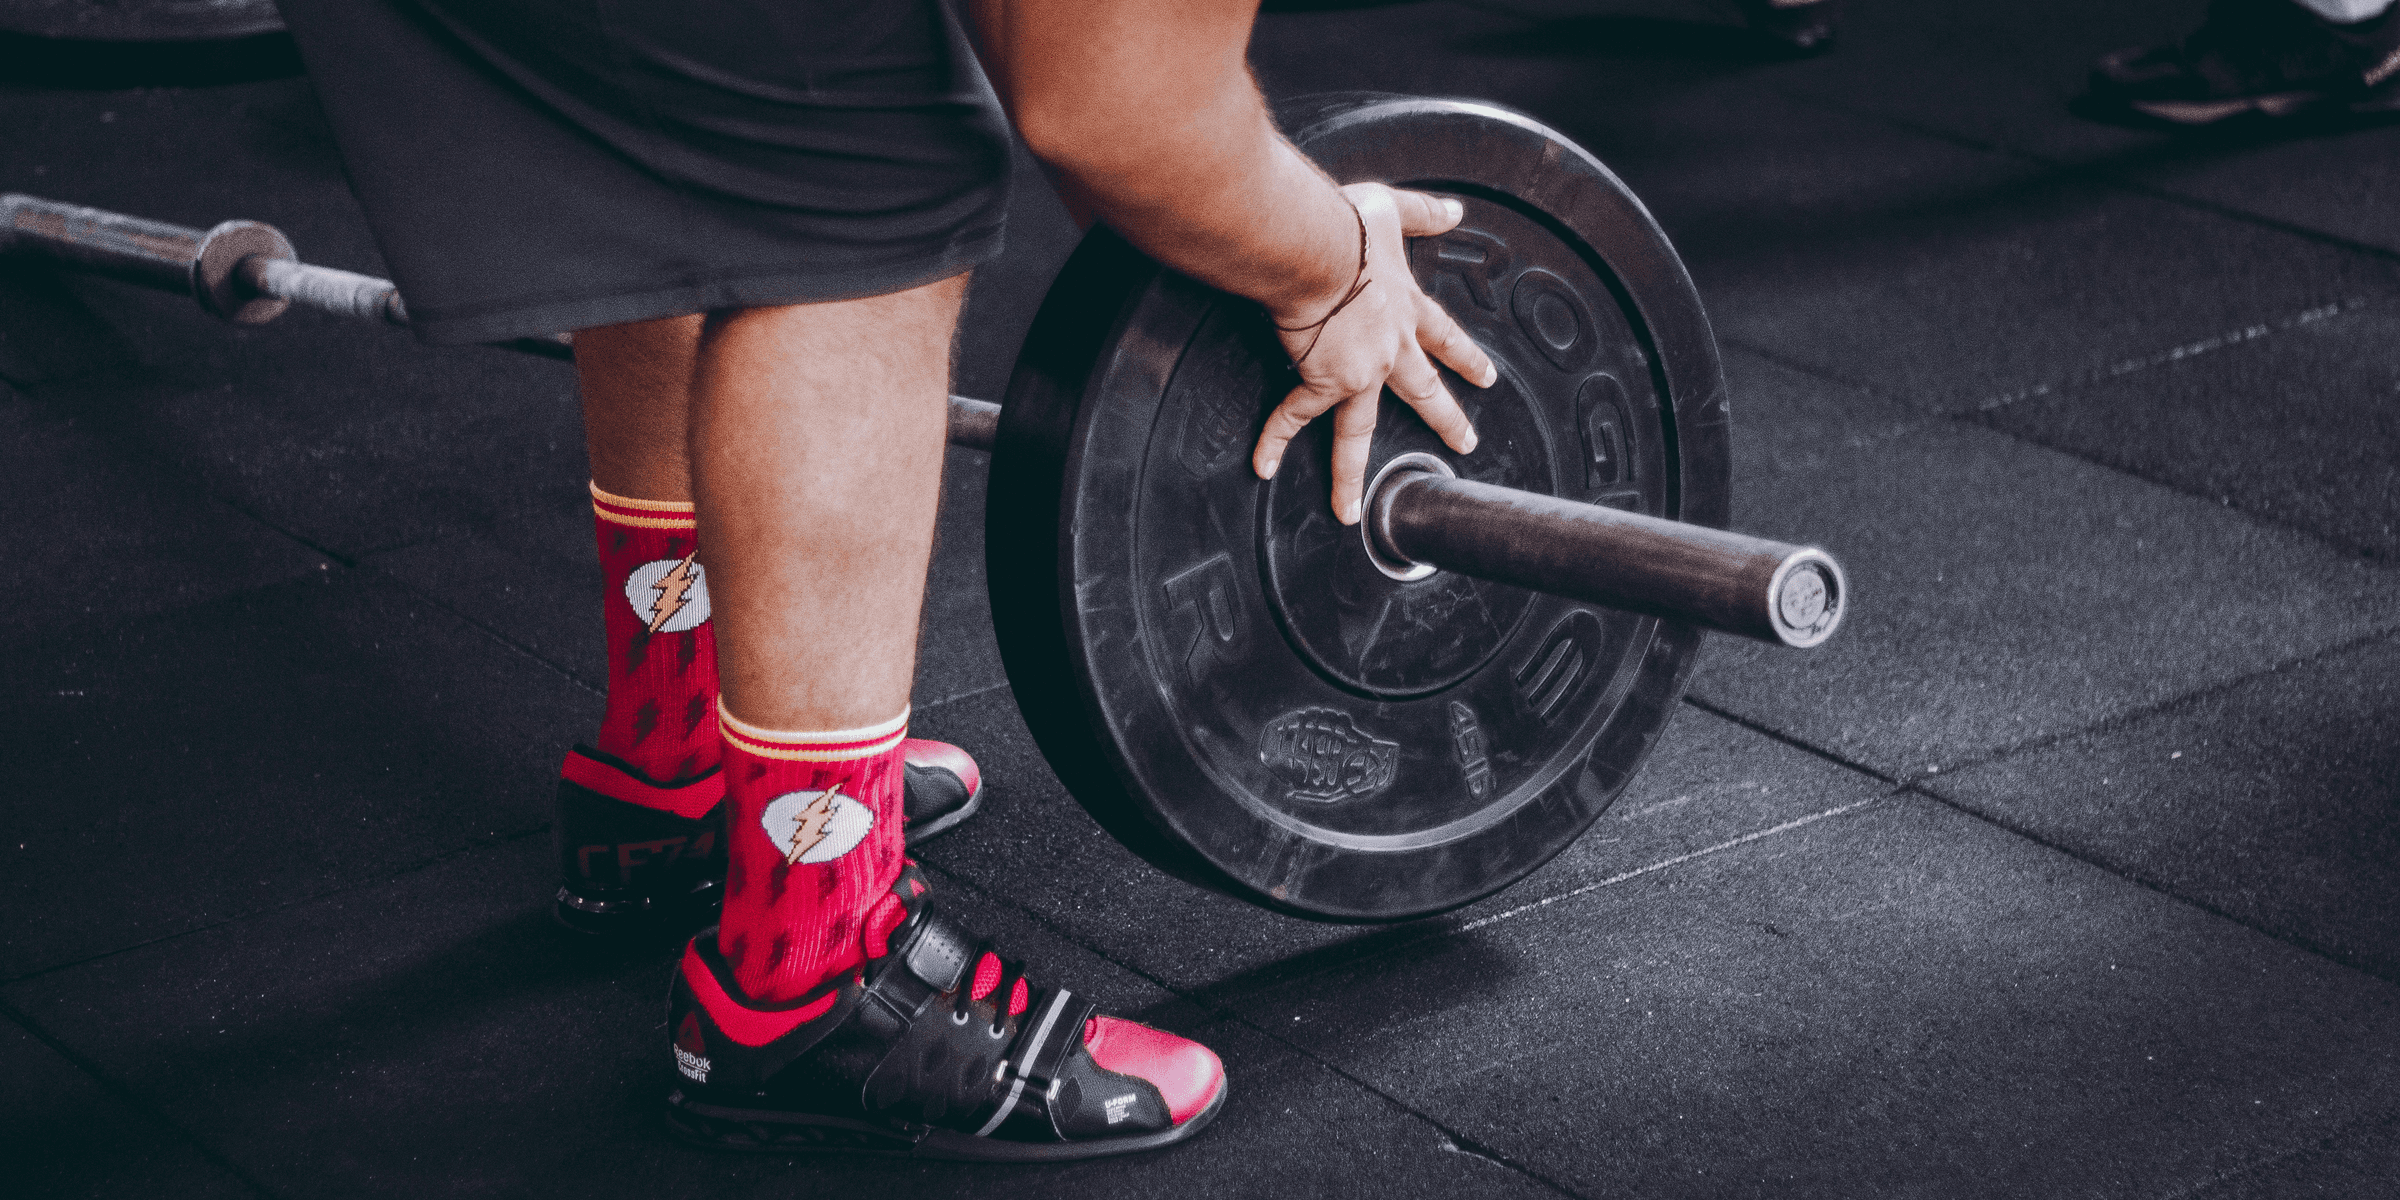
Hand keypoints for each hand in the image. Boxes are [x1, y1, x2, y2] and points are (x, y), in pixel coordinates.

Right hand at [1252, 183, 1497, 524]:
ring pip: (1356, 430)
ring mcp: (1357, 371)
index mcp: (1406, 308)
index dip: (1466, 358)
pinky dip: (1274, 439)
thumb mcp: (1393, 210)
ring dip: (1352, 472)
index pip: (1445, 337)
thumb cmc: (1346, 228)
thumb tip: (1453, 210)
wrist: (1318, 250)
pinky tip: (1263, 465)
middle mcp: (1389, 348)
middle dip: (1445, 420)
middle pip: (1422, 391)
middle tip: (1463, 444)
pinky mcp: (1320, 379)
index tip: (1487, 378)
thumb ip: (1423, 212)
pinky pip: (1293, 416)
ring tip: (1353, 510)